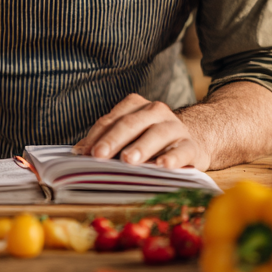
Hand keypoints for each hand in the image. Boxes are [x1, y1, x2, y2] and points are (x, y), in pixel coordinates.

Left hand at [71, 94, 208, 169]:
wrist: (192, 140)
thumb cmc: (151, 140)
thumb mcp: (129, 136)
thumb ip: (105, 140)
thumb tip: (78, 152)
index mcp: (137, 106)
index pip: (113, 119)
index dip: (97, 135)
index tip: (85, 153)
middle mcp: (156, 111)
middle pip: (132, 123)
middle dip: (113, 139)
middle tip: (99, 155)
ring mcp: (175, 127)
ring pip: (157, 134)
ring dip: (141, 147)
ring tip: (128, 160)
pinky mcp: (191, 145)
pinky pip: (182, 150)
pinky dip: (173, 158)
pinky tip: (163, 165)